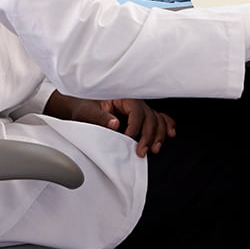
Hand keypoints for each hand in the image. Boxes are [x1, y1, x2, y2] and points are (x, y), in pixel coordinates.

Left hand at [44, 92, 176, 157]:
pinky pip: (158, 118)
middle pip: (150, 116)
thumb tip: (115, 124)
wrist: (78, 105)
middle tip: (141, 151)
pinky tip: (170, 133)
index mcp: (121, 97)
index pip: (136, 111)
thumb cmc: (82, 106)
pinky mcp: (139, 116)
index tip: (128, 140)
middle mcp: (132, 102)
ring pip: (157, 119)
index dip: (135, 127)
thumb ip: (101, 118)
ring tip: (154, 148)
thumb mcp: (87, 112)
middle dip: (149, 135)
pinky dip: (166, 125)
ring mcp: (138, 108)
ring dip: (159, 134)